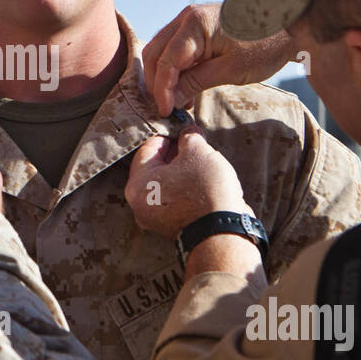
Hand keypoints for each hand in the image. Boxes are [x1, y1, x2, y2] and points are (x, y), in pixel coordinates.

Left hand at [124, 126, 252, 238]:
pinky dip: (186, 188)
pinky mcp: (173, 227)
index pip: (147, 150)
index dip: (167, 135)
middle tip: (193, 142)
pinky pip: (176, 200)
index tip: (181, 129)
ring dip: (182, 171)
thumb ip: (189, 138)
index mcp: (137, 185)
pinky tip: (203, 179)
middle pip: (155, 168)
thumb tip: (188, 133)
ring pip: (167, 185)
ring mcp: (156, 219)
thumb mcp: (197, 152)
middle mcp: (140, 205)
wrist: (224, 230)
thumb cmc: (205, 190)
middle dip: (175, 153)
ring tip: (202, 160)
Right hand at [142, 4, 298, 116]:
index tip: (165, 111)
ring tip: (175, 103)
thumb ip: (196, 82)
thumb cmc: (264, 45)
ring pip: (161, 51)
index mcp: (194, 24)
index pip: (166, 61)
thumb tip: (170, 101)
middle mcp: (186, 17)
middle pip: (155, 53)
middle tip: (165, 108)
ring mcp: (190, 20)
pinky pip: (175, 50)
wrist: (289, 26)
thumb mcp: (230, 70)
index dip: (162, 89)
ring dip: (164, 77)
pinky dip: (174, 70)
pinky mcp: (196, 28)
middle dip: (156, 83)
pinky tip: (184, 90)